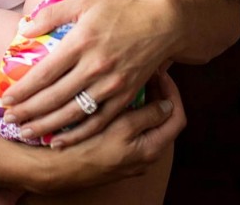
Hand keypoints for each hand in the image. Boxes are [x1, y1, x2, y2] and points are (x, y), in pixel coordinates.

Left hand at [0, 0, 177, 146]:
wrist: (161, 25)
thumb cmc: (118, 10)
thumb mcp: (83, 1)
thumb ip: (51, 14)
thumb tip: (24, 28)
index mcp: (81, 42)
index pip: (45, 72)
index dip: (24, 88)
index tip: (6, 98)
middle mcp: (95, 66)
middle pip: (55, 97)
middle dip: (29, 111)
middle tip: (9, 120)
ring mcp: (111, 84)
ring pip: (74, 113)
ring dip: (48, 126)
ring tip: (27, 133)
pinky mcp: (125, 96)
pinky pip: (98, 122)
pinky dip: (78, 135)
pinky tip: (60, 141)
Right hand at [37, 69, 184, 192]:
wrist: (62, 168)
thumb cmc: (91, 149)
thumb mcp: (122, 129)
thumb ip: (147, 116)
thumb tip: (168, 104)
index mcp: (152, 148)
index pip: (177, 117)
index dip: (173, 93)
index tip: (161, 73)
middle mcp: (146, 152)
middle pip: (163, 118)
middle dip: (158, 93)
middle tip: (147, 71)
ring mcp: (132, 151)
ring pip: (147, 120)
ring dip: (144, 99)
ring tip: (134, 78)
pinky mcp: (118, 149)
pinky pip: (133, 125)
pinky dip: (131, 108)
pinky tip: (118, 94)